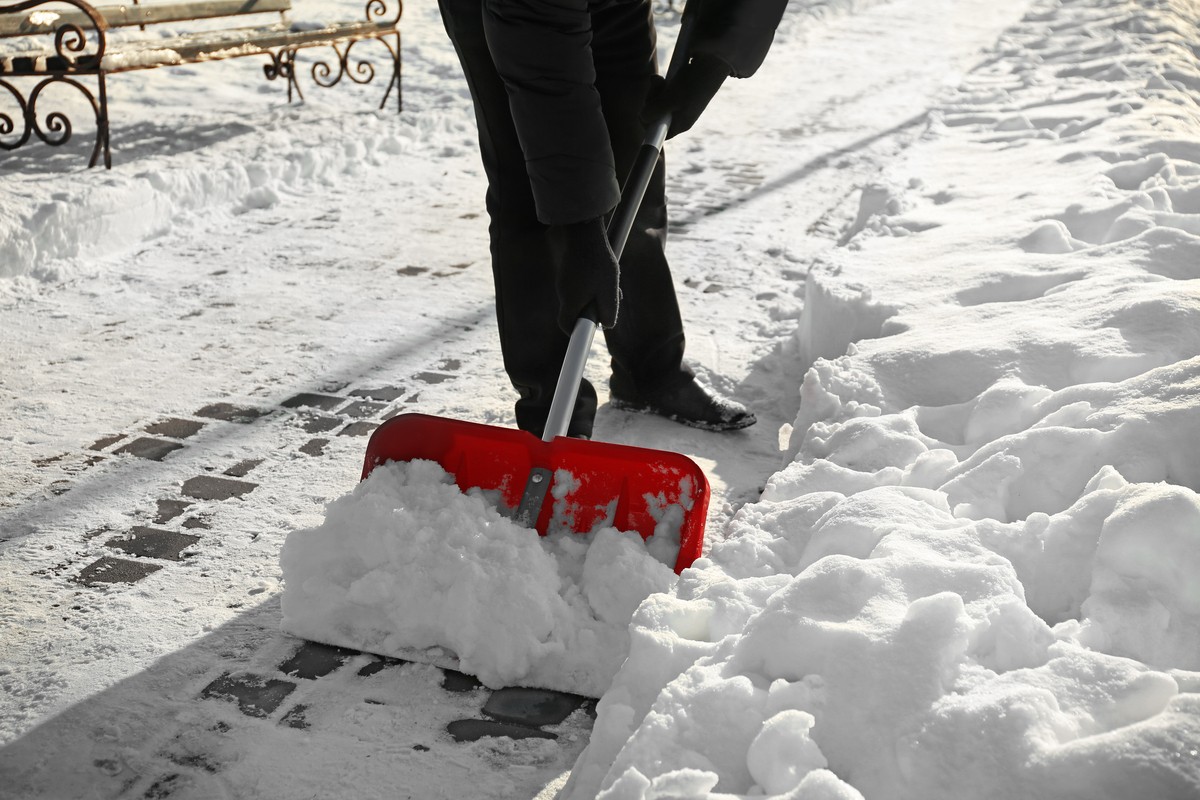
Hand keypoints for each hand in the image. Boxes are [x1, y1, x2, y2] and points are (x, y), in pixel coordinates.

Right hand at [556, 216, 620, 332]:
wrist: (584, 230)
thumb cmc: (598, 261)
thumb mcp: (610, 289)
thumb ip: (609, 311)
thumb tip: (607, 324)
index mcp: (571, 301)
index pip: (567, 326)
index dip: (576, 333)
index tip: (586, 334)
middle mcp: (563, 292)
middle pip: (575, 311)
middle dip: (592, 311)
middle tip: (610, 302)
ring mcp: (564, 279)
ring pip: (579, 296)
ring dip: (594, 295)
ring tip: (611, 282)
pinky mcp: (568, 268)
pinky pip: (579, 283)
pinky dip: (591, 283)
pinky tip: (604, 271)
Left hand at [641, 53, 729, 137]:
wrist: (712, 60)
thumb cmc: (694, 81)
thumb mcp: (672, 98)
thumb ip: (656, 110)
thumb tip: (642, 118)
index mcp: (680, 124)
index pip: (657, 133)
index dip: (647, 123)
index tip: (645, 109)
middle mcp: (680, 117)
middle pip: (655, 116)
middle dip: (650, 101)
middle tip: (656, 86)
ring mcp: (680, 105)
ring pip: (657, 103)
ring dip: (654, 90)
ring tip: (659, 79)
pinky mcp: (679, 93)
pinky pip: (663, 93)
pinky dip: (660, 85)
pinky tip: (661, 78)